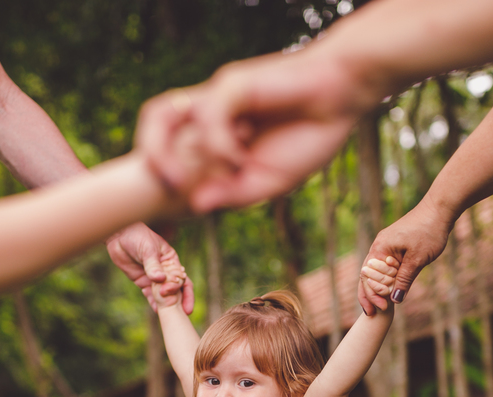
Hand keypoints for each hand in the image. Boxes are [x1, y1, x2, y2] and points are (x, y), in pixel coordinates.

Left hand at [106, 222, 193, 313]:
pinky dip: (154, 303)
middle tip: (183, 312)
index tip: (169, 291)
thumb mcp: (147, 249)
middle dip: (180, 300)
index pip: (181, 277)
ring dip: (167, 304)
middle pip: (177, 289)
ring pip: (164, 294)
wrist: (119, 236)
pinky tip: (158, 312)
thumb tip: (160, 279)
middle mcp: (166, 271)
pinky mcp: (143, 282)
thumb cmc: (138, 236)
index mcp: (171, 261)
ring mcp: (154, 278)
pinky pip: (151, 295)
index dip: (178, 286)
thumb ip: (153, 265)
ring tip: (170, 316)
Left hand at [136, 49, 363, 212]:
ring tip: (187, 180)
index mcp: (211, 135)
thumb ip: (233, 193)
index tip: (167, 218)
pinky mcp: (235, 82)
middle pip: (153, 122)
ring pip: (167, 114)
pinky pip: (211, 113)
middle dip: (150, 157)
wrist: (343, 99)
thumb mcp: (269, 180)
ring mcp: (217, 94)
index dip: (157, 178)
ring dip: (171, 151)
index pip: (166, 149)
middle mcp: (207, 111)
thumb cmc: (308, 137)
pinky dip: (220, 144)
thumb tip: (195, 206)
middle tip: (169, 189)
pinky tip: (242, 159)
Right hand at [357, 195, 456, 314]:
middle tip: (374, 313)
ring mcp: (386, 245)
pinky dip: (385, 279)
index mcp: (380, 248)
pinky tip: (389, 290)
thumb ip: (404, 279)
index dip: (372, 295)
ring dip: (377, 289)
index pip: (367, 277)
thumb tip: (394, 300)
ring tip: (379, 305)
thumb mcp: (417, 259)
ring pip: (376, 271)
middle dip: (370, 295)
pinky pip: (385, 266)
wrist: (440, 209)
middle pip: (367, 276)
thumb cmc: (429, 231)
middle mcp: (379, 246)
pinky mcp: (395, 245)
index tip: (381, 309)